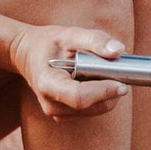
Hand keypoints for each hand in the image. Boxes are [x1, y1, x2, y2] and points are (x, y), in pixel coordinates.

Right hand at [8, 25, 128, 119]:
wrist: (28, 54)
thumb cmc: (48, 43)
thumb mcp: (70, 34)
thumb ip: (95, 40)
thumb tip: (119, 51)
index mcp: (47, 84)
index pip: (80, 97)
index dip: (104, 91)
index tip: (123, 82)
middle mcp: (50, 104)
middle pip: (92, 106)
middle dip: (111, 91)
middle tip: (119, 71)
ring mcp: (56, 113)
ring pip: (96, 110)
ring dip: (108, 94)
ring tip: (103, 72)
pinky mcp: (64, 116)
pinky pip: (92, 110)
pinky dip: (100, 97)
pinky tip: (94, 81)